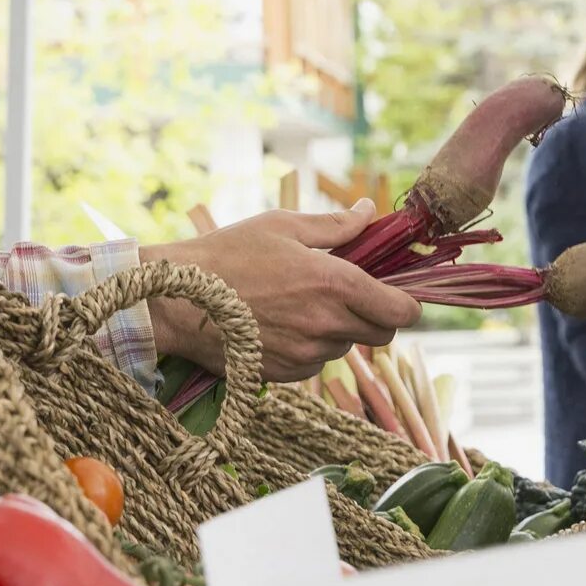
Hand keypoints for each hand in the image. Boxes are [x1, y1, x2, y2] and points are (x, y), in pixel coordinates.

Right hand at [142, 204, 420, 380]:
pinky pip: (315, 365)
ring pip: (346, 349)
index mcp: (335, 283)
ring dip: (338, 331)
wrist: (177, 300)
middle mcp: (327, 324)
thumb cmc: (227, 254)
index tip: (399, 295)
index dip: (408, 304)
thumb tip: (370, 211)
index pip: (401, 311)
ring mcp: (306, 354)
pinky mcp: (285, 374)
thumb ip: (336, 225)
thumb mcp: (283, 226)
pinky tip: (282, 326)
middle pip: (382, 335)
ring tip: (302, 306)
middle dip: (376, 317)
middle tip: (349, 296)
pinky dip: (310, 349)